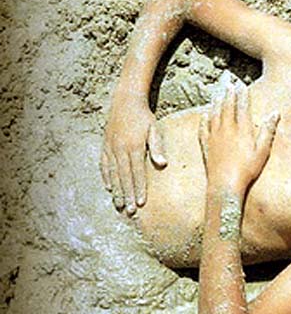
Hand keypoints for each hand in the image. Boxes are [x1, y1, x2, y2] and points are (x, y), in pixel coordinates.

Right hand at [100, 94, 166, 215]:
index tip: (140, 204)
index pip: (137, 173)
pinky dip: (106, 177)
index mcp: (134, 147)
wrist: (125, 101)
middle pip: (124, 177)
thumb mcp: (154, 128)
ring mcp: (110, 148)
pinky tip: (109, 188)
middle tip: (129, 212)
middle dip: (127, 196)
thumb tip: (163, 164)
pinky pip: (104, 165)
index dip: (139, 189)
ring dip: (116, 191)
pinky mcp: (104, 146)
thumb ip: (158, 146)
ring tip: (118, 206)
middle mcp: (120, 150)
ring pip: (113, 174)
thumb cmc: (143, 116)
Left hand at [198, 87, 278, 189]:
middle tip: (228, 83)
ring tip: (217, 92)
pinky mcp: (206, 145)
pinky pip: (203, 127)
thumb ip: (268, 131)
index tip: (242, 84)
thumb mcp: (262, 151)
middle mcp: (227, 129)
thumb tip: (275, 113)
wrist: (225, 185)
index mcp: (242, 129)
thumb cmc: (247, 170)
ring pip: (214, 114)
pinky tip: (204, 114)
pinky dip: (204, 119)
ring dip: (216, 101)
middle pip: (227, 106)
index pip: (243, 107)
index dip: (243, 94)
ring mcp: (214, 136)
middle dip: (228, 93)